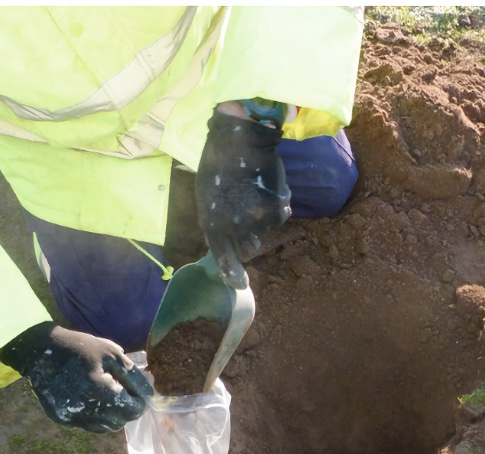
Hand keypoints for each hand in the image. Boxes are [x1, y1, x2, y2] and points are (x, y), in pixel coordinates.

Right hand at [0, 322, 152, 431]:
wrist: (39, 352)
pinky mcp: (63, 420)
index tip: (137, 392)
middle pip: (119, 422)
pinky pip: (87, 424)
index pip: (133, 411)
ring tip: (105, 394)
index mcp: (102, 394)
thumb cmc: (79, 348)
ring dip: (110, 415)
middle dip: (125, 409)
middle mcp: (87, 412)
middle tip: (122, 391)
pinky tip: (88, 397)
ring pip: (103, 427)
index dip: (139, 403)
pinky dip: (93, 415)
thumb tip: (149, 394)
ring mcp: (73, 419)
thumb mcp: (111, 354)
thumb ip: (133, 376)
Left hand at [196, 109, 289, 288]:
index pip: (224, 258)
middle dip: (248, 237)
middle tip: (245, 215)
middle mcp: (236, 227)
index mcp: (213, 224)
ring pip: (266, 232)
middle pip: (249, 249)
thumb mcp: (205, 197)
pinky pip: (279, 217)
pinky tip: (266, 189)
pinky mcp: (277, 211)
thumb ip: (217, 223)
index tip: (240, 284)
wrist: (241, 139)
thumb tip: (232, 244)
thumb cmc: (218, 165)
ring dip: (262, 219)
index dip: (233, 274)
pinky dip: (275, 207)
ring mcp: (258, 221)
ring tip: (254, 194)